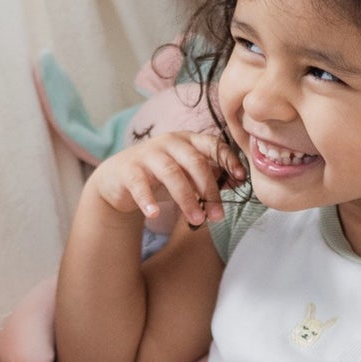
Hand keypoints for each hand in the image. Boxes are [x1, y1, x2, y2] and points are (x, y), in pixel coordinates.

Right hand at [90, 128, 241, 229]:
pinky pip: (140, 184)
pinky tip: (154, 214)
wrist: (119, 180)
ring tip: (196, 220)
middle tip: (218, 216)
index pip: (212, 145)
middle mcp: (169, 143)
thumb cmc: (160, 177)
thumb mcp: (187, 176)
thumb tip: (239, 181)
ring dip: (186, 198)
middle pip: (195, 162)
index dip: (228, 159)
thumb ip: (210, 177)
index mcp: (188, 141)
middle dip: (210, 190)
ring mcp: (148, 154)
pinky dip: (147, 200)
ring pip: (171, 173)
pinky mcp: (129, 170)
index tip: (241, 177)